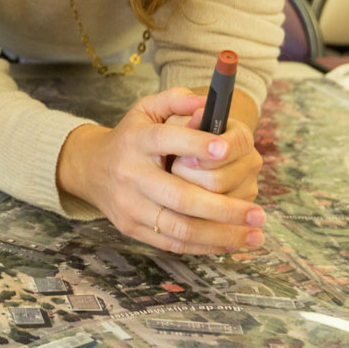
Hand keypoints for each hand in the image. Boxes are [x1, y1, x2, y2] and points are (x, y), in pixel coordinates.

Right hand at [58, 88, 264, 253]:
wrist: (90, 169)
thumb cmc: (131, 138)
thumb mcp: (145, 110)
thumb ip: (176, 101)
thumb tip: (207, 105)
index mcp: (136, 140)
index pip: (164, 140)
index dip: (195, 144)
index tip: (226, 148)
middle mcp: (131, 175)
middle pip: (180, 196)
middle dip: (223, 208)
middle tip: (258, 213)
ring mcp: (131, 206)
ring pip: (180, 228)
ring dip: (222, 235)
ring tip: (254, 235)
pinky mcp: (132, 228)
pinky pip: (173, 243)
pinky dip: (206, 246)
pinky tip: (231, 243)